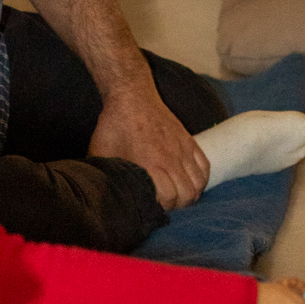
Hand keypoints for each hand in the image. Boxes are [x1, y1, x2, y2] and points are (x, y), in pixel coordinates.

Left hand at [89, 86, 209, 210]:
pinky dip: (201, 179)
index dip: (161, 206)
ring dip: (190, 194)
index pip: (168, 198)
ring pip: (198, 183)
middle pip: (187, 194)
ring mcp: (182, 150)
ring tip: (178, 195)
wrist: (132, 97)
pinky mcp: (189, 142)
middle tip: (166, 203)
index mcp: (149, 164)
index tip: (152, 205)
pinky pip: (205, 167)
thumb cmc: (114, 126)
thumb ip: (105, 174)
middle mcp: (170, 159)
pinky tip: (190, 182)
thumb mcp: (101, 152)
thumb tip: (100, 190)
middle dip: (177, 204)